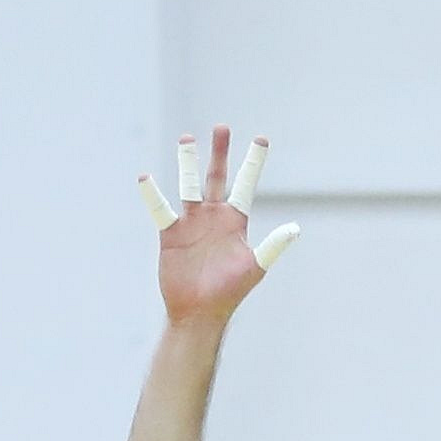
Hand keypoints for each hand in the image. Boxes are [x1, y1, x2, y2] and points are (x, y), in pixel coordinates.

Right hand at [139, 126, 296, 324]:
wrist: (199, 313)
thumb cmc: (230, 292)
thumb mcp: (255, 267)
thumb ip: (273, 246)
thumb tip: (296, 228)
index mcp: (236, 221)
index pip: (246, 184)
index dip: (253, 162)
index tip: (261, 138)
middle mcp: (214, 216)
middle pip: (217, 177)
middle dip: (220, 153)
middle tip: (222, 127)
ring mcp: (192, 223)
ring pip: (189, 186)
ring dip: (188, 163)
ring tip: (187, 138)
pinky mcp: (170, 234)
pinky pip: (161, 210)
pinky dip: (152, 195)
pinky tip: (145, 178)